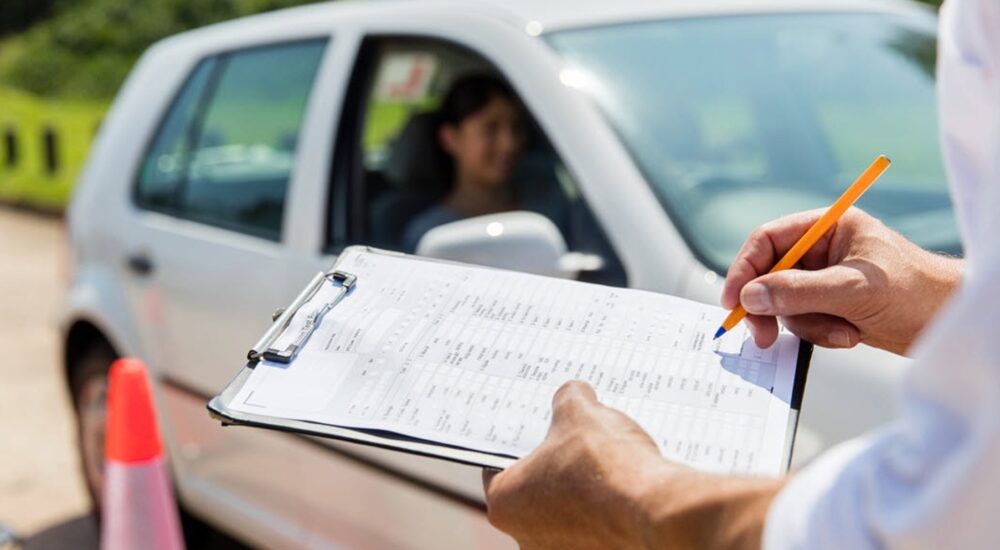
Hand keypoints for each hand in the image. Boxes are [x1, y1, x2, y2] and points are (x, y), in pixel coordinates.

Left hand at [483, 381, 781, 549]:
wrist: (659, 512)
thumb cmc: (607, 468)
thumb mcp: (580, 413)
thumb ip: (568, 399)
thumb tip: (573, 395)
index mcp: (504, 502)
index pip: (498, 464)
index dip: (520, 440)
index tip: (537, 428)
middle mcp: (525, 537)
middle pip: (534, 489)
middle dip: (556, 464)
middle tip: (578, 439)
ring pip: (567, 510)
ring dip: (583, 489)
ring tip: (609, 462)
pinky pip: (596, 527)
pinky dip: (607, 509)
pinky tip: (626, 486)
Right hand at [722, 208, 961, 354]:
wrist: (951, 323)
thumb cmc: (916, 292)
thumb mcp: (852, 290)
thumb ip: (798, 291)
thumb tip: (751, 296)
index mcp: (829, 227)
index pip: (769, 240)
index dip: (745, 269)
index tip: (734, 301)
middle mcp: (824, 250)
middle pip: (770, 275)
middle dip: (772, 307)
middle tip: (763, 336)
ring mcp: (826, 279)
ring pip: (786, 303)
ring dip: (807, 324)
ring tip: (842, 331)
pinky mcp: (832, 305)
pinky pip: (804, 321)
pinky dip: (821, 333)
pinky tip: (851, 334)